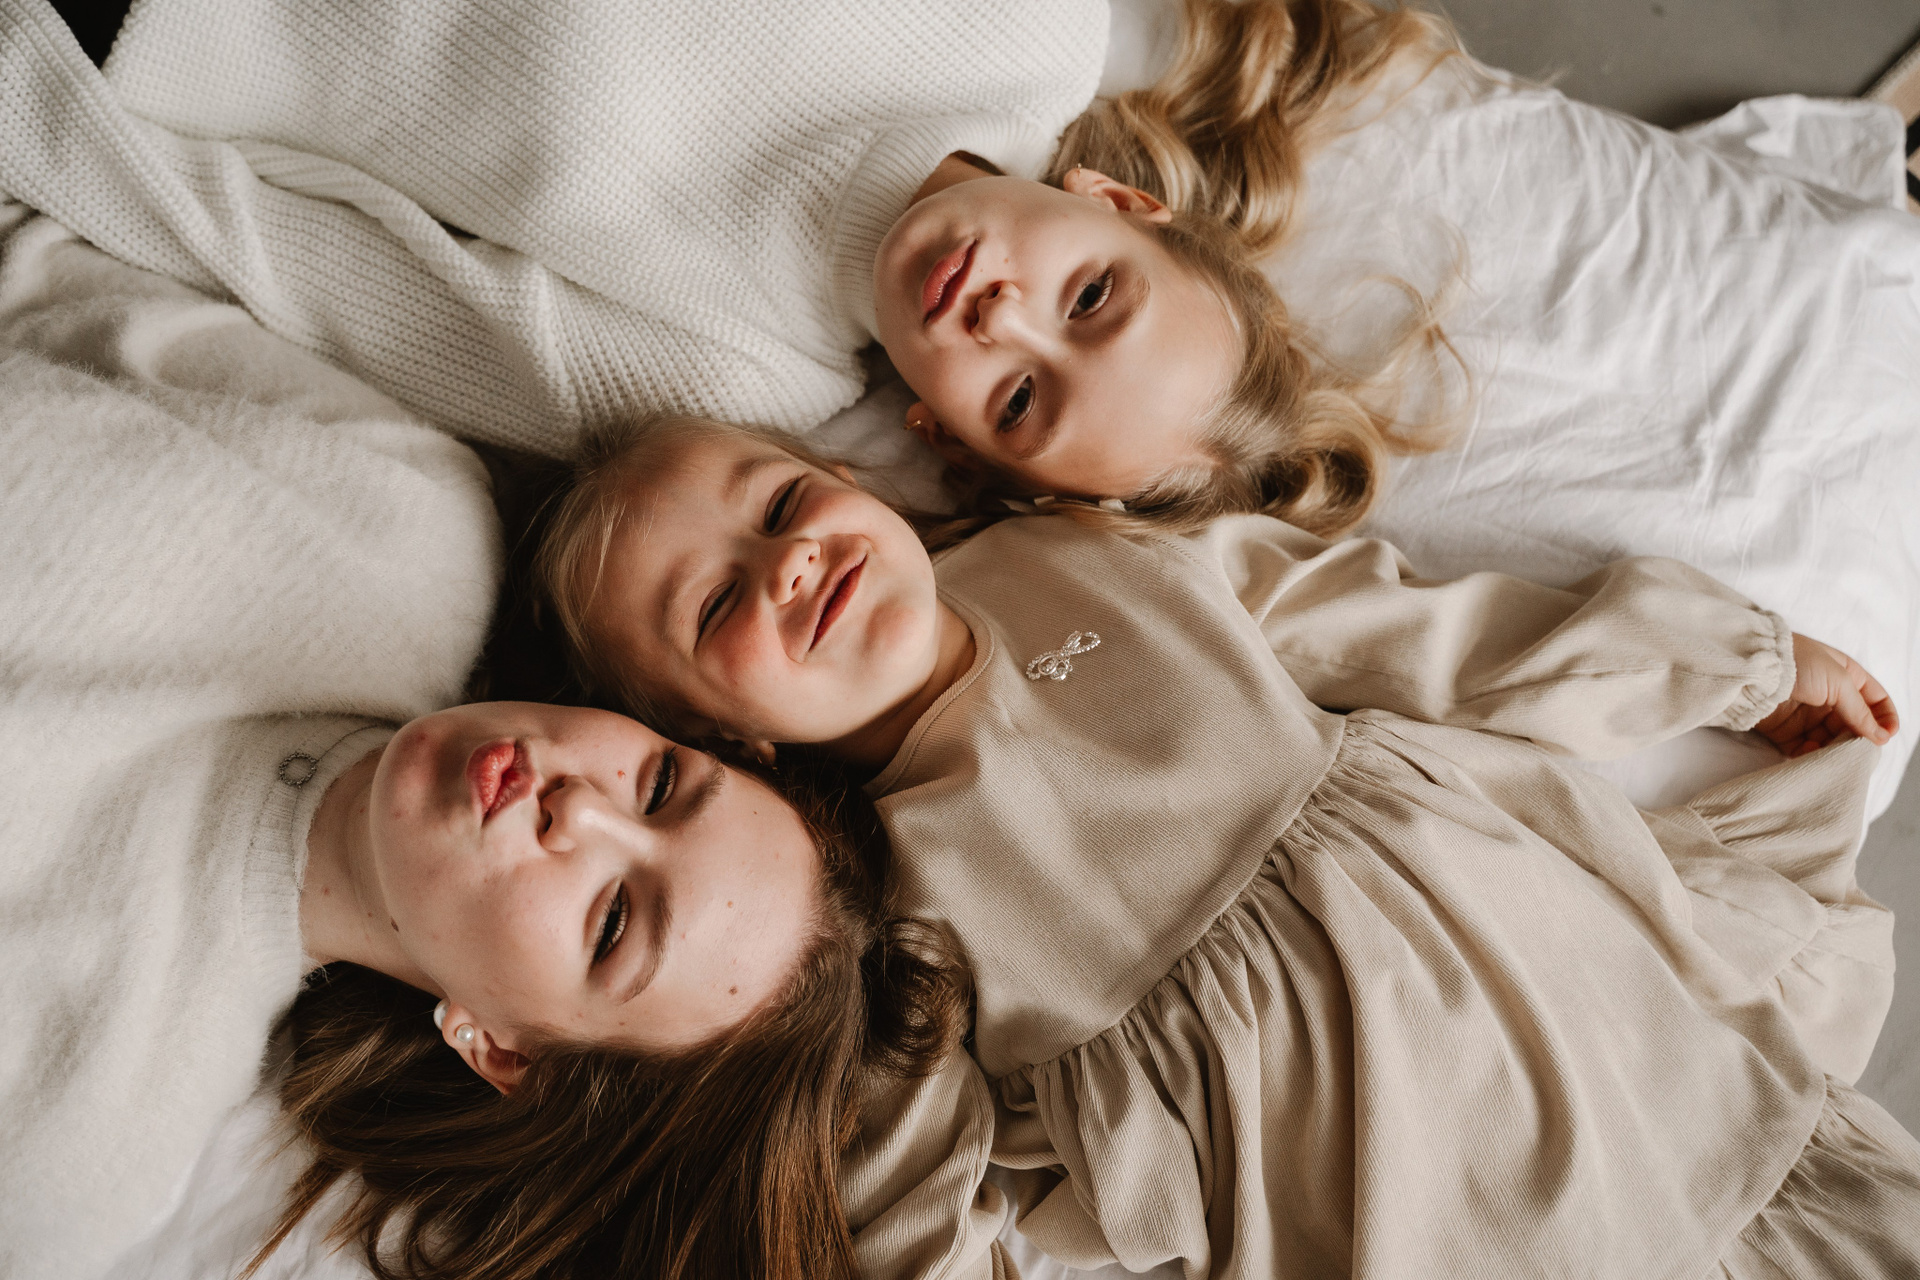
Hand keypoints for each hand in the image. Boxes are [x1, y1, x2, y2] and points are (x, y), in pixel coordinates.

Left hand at [1754, 633, 1899, 756]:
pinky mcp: (1785, 730)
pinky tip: (1813, 754)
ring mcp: (1807, 714)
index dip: (1885, 718)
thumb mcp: (1839, 681)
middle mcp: (1829, 696)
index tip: (1886, 736)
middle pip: (1854, 725)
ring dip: (1836, 750)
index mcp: (1847, 677)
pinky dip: (1811, 755)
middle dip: (1859, 739)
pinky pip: (1804, 749)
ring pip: (1830, 740)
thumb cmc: (1800, 663)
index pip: (1875, 700)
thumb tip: (1881, 737)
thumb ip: (1860, 711)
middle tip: (1860, 751)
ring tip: (1837, 755)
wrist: (1754, 667)